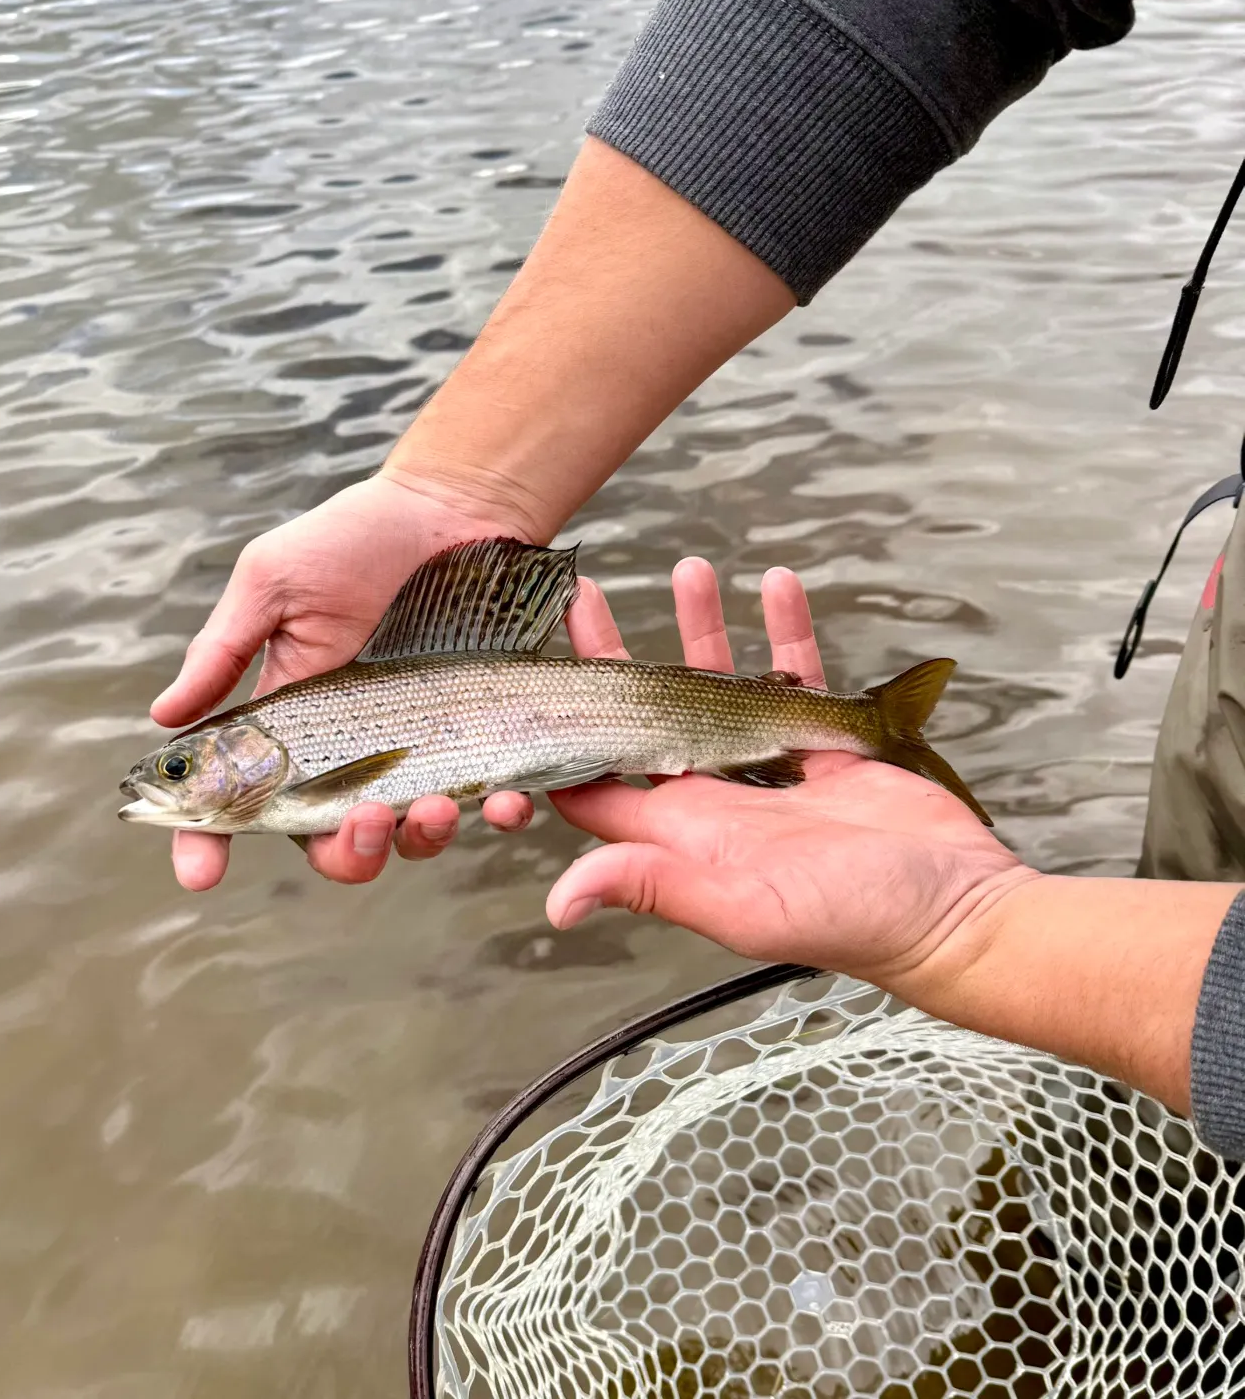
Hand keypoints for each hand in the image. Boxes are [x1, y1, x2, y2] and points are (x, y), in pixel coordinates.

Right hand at [150, 472, 544, 888]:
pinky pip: (485, 802)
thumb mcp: (276, 582)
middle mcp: (347, 751)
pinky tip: (504, 801)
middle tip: (361, 821)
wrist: (455, 508)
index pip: (239, 800)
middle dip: (341, 853)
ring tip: (432, 806)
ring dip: (412, 841)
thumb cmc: (354, 538)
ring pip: (404, 837)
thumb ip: (225, 649)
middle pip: (326, 840)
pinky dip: (494, 816)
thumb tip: (164, 716)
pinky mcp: (478, 739)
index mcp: (289, 723)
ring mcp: (414, 750)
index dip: (209, 842)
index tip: (199, 873)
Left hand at [545, 565, 1034, 997]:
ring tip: (690, 569)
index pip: (597, 774)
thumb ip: (651, 884)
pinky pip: (799, 675)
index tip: (534, 668)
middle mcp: (715, 795)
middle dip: (615, 654)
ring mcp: (771, 766)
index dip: (562, 728)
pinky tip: (776, 586)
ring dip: (704, 627)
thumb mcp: (740, 905)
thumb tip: (557, 904)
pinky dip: (787, 630)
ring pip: (722, 683)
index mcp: (681, 829)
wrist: (956, 913)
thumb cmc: (853, 921)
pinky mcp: (828, 746)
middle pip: (647, 713)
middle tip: (587, 595)